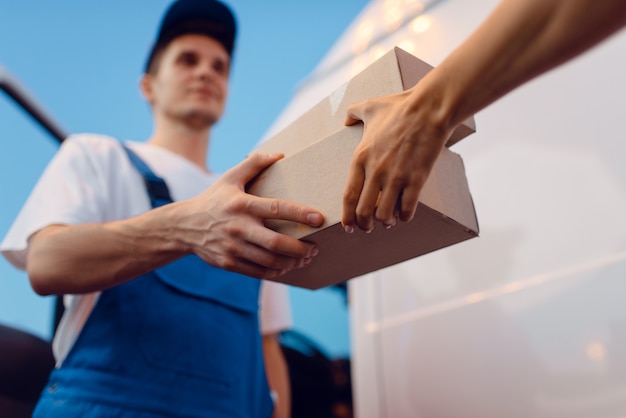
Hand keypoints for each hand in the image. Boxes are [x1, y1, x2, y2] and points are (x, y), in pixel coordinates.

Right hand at [180, 153, 323, 278]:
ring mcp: (233, 248)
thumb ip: (254, 164)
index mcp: (242, 205)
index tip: (319, 218)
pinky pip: (259, 272)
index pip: (276, 208)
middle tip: (315, 247)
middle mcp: (238, 227)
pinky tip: (287, 266)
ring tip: (305, 258)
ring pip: (270, 261)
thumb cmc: (214, 199)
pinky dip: (277, 272)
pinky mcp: (229, 263)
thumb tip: (279, 154)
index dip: (300, 214)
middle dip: (301, 248)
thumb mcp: (229, 178)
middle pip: (276, 243)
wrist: (184, 226)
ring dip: (292, 262)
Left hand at [342, 88, 451, 232]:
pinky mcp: (417, 179)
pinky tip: (405, 214)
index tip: (348, 226)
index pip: (348, 196)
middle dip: (365, 224)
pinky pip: (407, 209)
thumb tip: (346, 119)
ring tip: (389, 220)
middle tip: (369, 227)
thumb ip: (353, 112)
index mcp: (361, 157)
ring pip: (384, 214)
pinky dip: (405, 216)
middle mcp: (376, 171)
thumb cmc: (401, 107)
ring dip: (386, 221)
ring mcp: (396, 177)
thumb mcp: (370, 106)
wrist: (430, 108)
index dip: (347, 216)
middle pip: (364, 211)